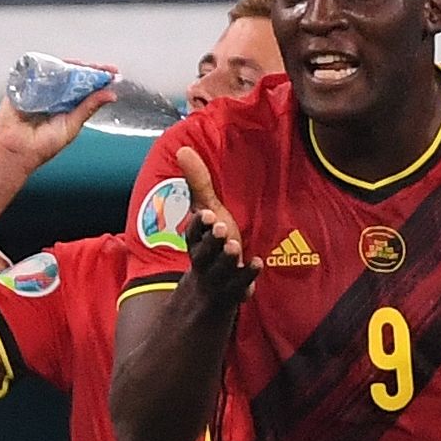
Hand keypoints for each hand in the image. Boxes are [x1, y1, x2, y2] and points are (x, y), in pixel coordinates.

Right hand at [0, 65, 116, 170]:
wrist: (14, 151)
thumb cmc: (41, 146)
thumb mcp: (71, 125)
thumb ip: (89, 108)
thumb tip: (110, 95)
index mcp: (67, 105)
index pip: (85, 87)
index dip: (98, 77)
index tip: (113, 72)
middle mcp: (54, 95)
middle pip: (72, 74)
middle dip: (87, 68)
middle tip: (101, 67)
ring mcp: (38, 89)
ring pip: (55, 70)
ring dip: (68, 66)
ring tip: (81, 66)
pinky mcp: (22, 86)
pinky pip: (34, 72)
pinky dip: (45, 67)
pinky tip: (57, 67)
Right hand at [176, 147, 257, 313]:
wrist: (211, 290)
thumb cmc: (212, 243)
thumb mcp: (208, 212)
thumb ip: (199, 183)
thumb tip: (183, 150)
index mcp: (196, 241)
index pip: (192, 234)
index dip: (199, 226)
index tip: (207, 214)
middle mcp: (203, 260)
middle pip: (202, 252)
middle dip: (211, 240)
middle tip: (221, 227)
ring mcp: (218, 276)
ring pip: (219, 268)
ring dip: (226, 257)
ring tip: (234, 246)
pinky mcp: (233, 288)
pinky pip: (239, 284)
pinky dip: (248, 274)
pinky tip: (258, 262)